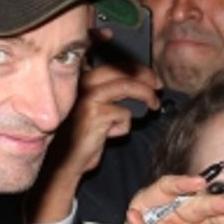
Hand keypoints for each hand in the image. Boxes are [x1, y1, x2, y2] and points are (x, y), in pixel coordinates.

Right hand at [27, 63, 160, 223]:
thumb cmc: (83, 135)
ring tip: (154, 104)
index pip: (111, 62)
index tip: (151, 75)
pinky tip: (111, 134)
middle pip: (121, 70)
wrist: (65, 161)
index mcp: (82, 79)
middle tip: (158, 85)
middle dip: (145, 75)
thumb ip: (110, 93)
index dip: (134, 65)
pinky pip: (124, 114)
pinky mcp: (94, 113)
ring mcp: (87, 97)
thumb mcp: (95, 108)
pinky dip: (124, 126)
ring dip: (146, 95)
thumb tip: (139, 81)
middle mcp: (82, 83)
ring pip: (126, 86)